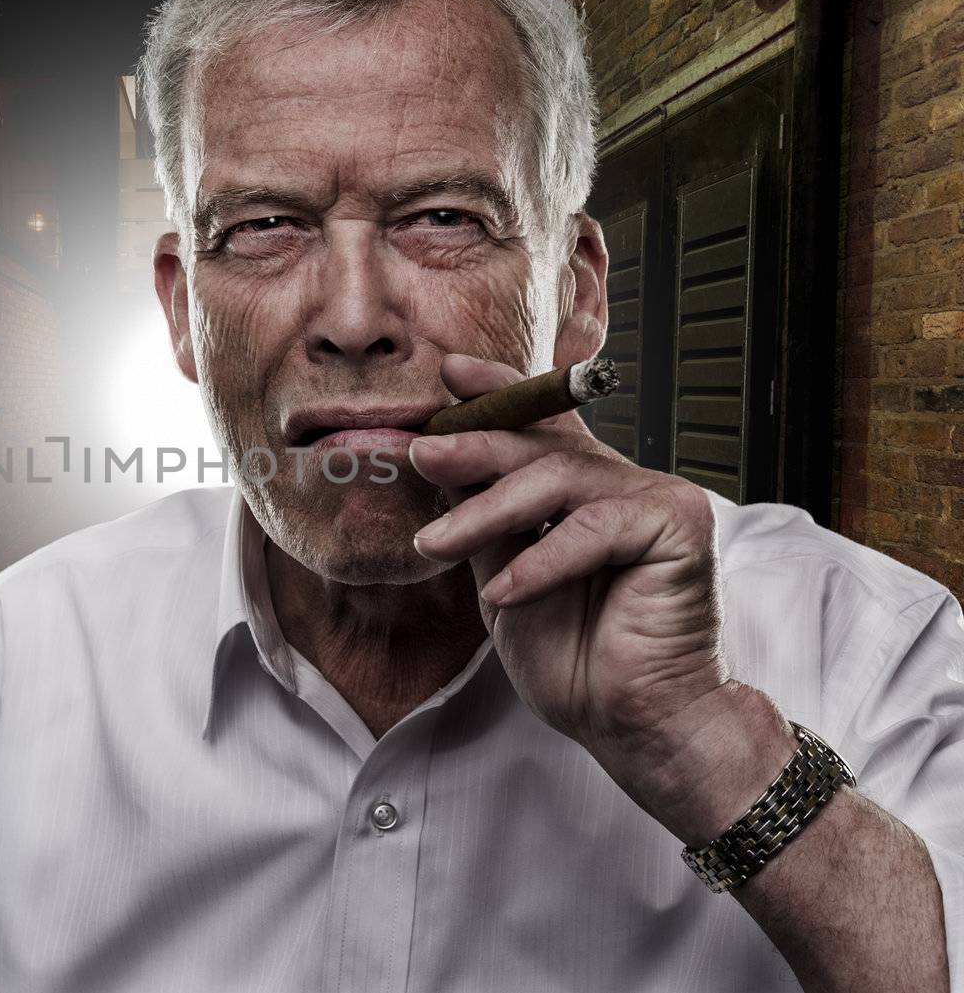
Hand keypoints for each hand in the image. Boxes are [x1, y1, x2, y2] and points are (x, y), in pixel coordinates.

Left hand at [408, 354, 788, 840]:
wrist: (632, 724)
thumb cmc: (575, 660)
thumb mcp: (505, 580)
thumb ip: (484, 523)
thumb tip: (436, 461)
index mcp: (587, 491)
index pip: (540, 427)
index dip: (497, 393)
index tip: (448, 376)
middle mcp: (625, 485)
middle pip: (541, 447)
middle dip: (474, 446)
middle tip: (420, 452)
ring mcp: (657, 500)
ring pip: (560, 480)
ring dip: (488, 512)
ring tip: (438, 544)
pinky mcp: (680, 527)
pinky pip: (593, 529)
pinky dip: (541, 560)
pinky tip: (505, 590)